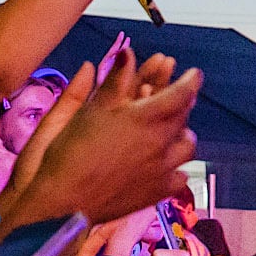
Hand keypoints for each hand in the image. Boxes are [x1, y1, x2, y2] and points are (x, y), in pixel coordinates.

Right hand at [27, 50, 201, 223]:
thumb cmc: (68, 153)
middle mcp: (160, 143)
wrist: (61, 203)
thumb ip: (112, 81)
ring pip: (186, 147)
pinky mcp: (157, 193)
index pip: (181, 93)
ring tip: (171, 132)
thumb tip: (127, 52)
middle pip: (184, 118)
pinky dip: (176, 168)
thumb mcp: (88, 110)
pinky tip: (166, 166)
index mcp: (145, 118)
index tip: (194, 73)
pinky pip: (179, 177)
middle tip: (174, 98)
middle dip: (181, 104)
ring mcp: (162, 170)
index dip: (191, 80)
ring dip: (181, 135)